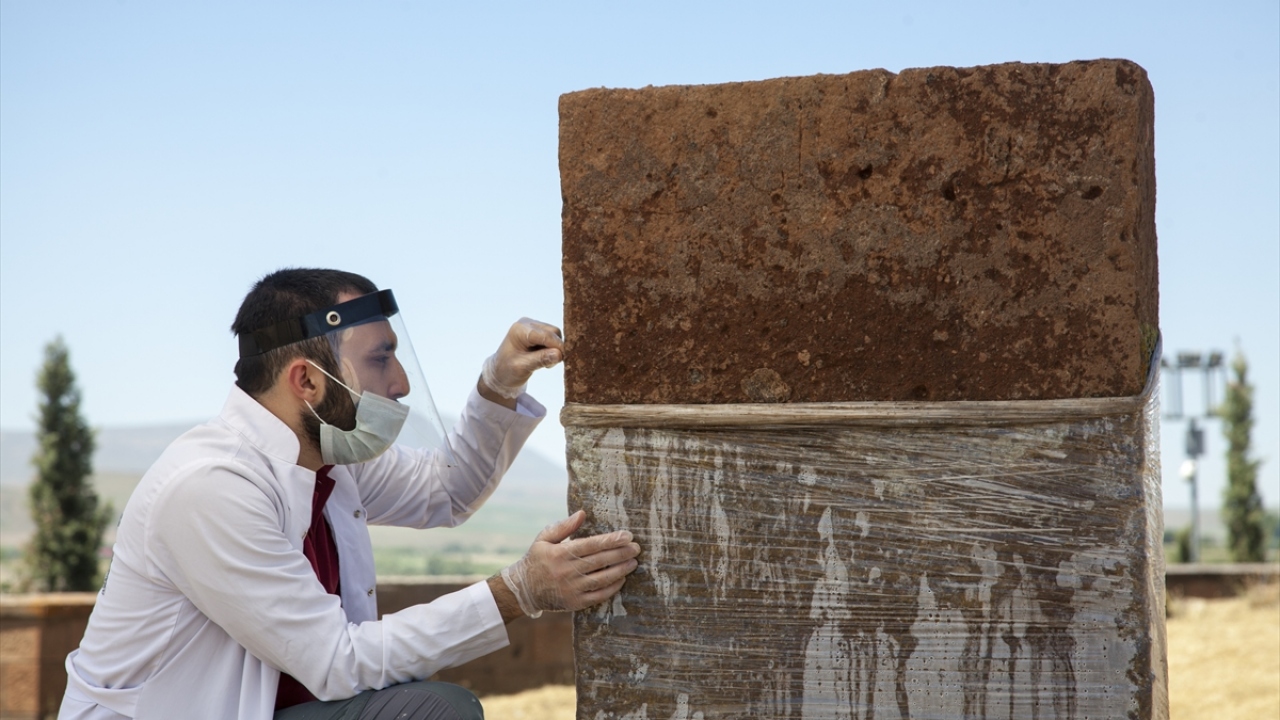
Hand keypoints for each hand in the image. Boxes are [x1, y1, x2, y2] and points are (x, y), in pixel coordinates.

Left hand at [480, 318, 563, 399]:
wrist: (499, 372)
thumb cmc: (507, 371)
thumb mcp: (522, 368)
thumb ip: (541, 359)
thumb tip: (559, 354)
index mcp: (519, 330)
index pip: (546, 335)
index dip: (557, 347)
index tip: (562, 360)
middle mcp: (526, 324)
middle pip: (553, 332)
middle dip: (556, 348)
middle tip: (549, 364)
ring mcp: (532, 326)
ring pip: (554, 334)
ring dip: (554, 349)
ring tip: (544, 362)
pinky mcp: (537, 331)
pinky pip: (552, 337)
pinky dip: (552, 348)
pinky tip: (543, 357)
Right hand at [500, 511, 640, 617]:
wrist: (524, 589)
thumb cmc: (537, 559)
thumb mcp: (544, 539)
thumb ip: (564, 526)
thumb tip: (582, 513)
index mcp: (560, 553)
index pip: (591, 545)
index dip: (611, 540)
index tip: (627, 535)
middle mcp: (566, 571)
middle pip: (600, 561)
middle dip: (620, 553)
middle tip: (636, 548)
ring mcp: (571, 589)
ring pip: (602, 579)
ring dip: (620, 570)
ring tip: (634, 562)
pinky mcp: (574, 602)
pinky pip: (597, 596)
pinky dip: (611, 588)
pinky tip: (622, 579)